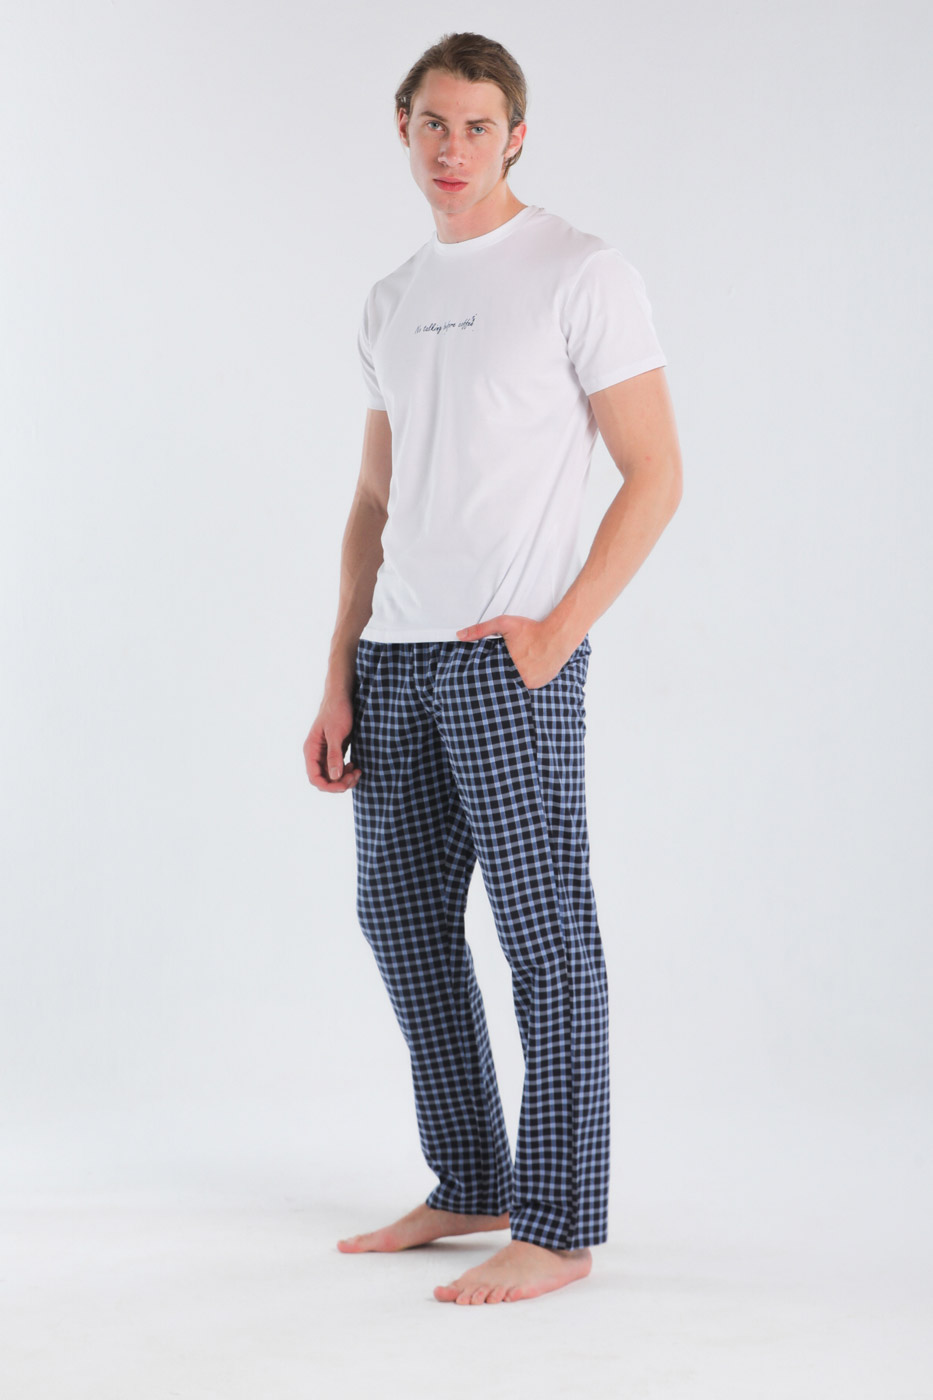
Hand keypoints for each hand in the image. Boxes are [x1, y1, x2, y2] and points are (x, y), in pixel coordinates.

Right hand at [303, 688, 359, 792]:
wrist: (342, 696)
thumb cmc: (336, 711)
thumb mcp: (336, 733)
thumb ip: (334, 755)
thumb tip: (334, 776)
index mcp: (311, 750)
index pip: (314, 777)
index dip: (328, 786)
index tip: (344, 785)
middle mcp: (316, 754)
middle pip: (324, 780)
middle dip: (339, 783)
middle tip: (355, 776)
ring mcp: (325, 753)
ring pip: (332, 776)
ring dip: (344, 778)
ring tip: (357, 771)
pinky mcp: (335, 751)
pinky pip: (338, 768)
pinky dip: (347, 771)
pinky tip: (355, 766)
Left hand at [456, 614, 573, 688]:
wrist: (558, 635)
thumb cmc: (532, 630)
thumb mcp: (504, 625)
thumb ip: (481, 630)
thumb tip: (461, 635)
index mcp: (507, 667)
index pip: (491, 677)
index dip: (487, 676)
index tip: (483, 677)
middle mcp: (520, 679)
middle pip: (503, 683)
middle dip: (499, 679)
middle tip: (498, 675)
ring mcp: (531, 684)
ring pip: (515, 686)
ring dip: (512, 681)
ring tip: (511, 676)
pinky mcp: (540, 684)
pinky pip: (528, 687)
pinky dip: (524, 681)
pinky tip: (524, 673)